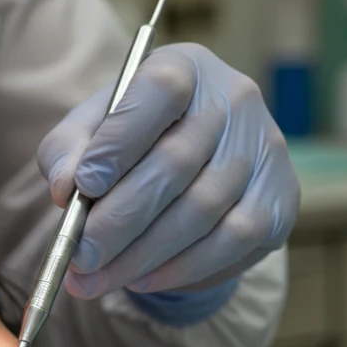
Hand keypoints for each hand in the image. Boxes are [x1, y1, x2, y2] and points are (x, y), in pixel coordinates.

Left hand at [37, 43, 299, 297]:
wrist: (192, 168)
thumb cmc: (129, 143)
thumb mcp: (89, 134)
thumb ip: (67, 151)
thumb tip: (65, 187)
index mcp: (185, 67)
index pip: (160, 92)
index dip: (121, 140)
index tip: (84, 186)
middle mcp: (234, 99)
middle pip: (176, 163)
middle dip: (119, 220)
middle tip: (81, 255)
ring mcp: (264, 148)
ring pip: (201, 210)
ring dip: (142, 254)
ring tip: (96, 279)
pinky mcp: (281, 198)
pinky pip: (231, 241)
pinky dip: (181, 268)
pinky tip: (142, 279)